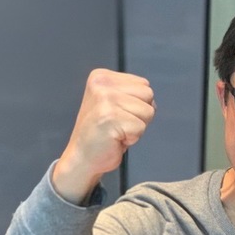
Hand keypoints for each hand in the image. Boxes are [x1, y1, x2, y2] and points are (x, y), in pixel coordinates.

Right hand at [53, 69, 155, 202]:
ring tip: (117, 131)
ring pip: (148, 111)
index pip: (144, 85)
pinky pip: (141, 128)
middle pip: (148, 95)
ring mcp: (105, 99)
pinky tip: (115, 139)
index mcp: (102, 77)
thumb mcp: (115, 104)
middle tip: (119, 124)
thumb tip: (152, 103)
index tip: (119, 114)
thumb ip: (132, 95)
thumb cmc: (103, 133)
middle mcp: (102, 84)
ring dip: (137, 127)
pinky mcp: (110, 117)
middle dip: (140, 114)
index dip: (138, 104)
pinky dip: (133, 138)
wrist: (82, 157)